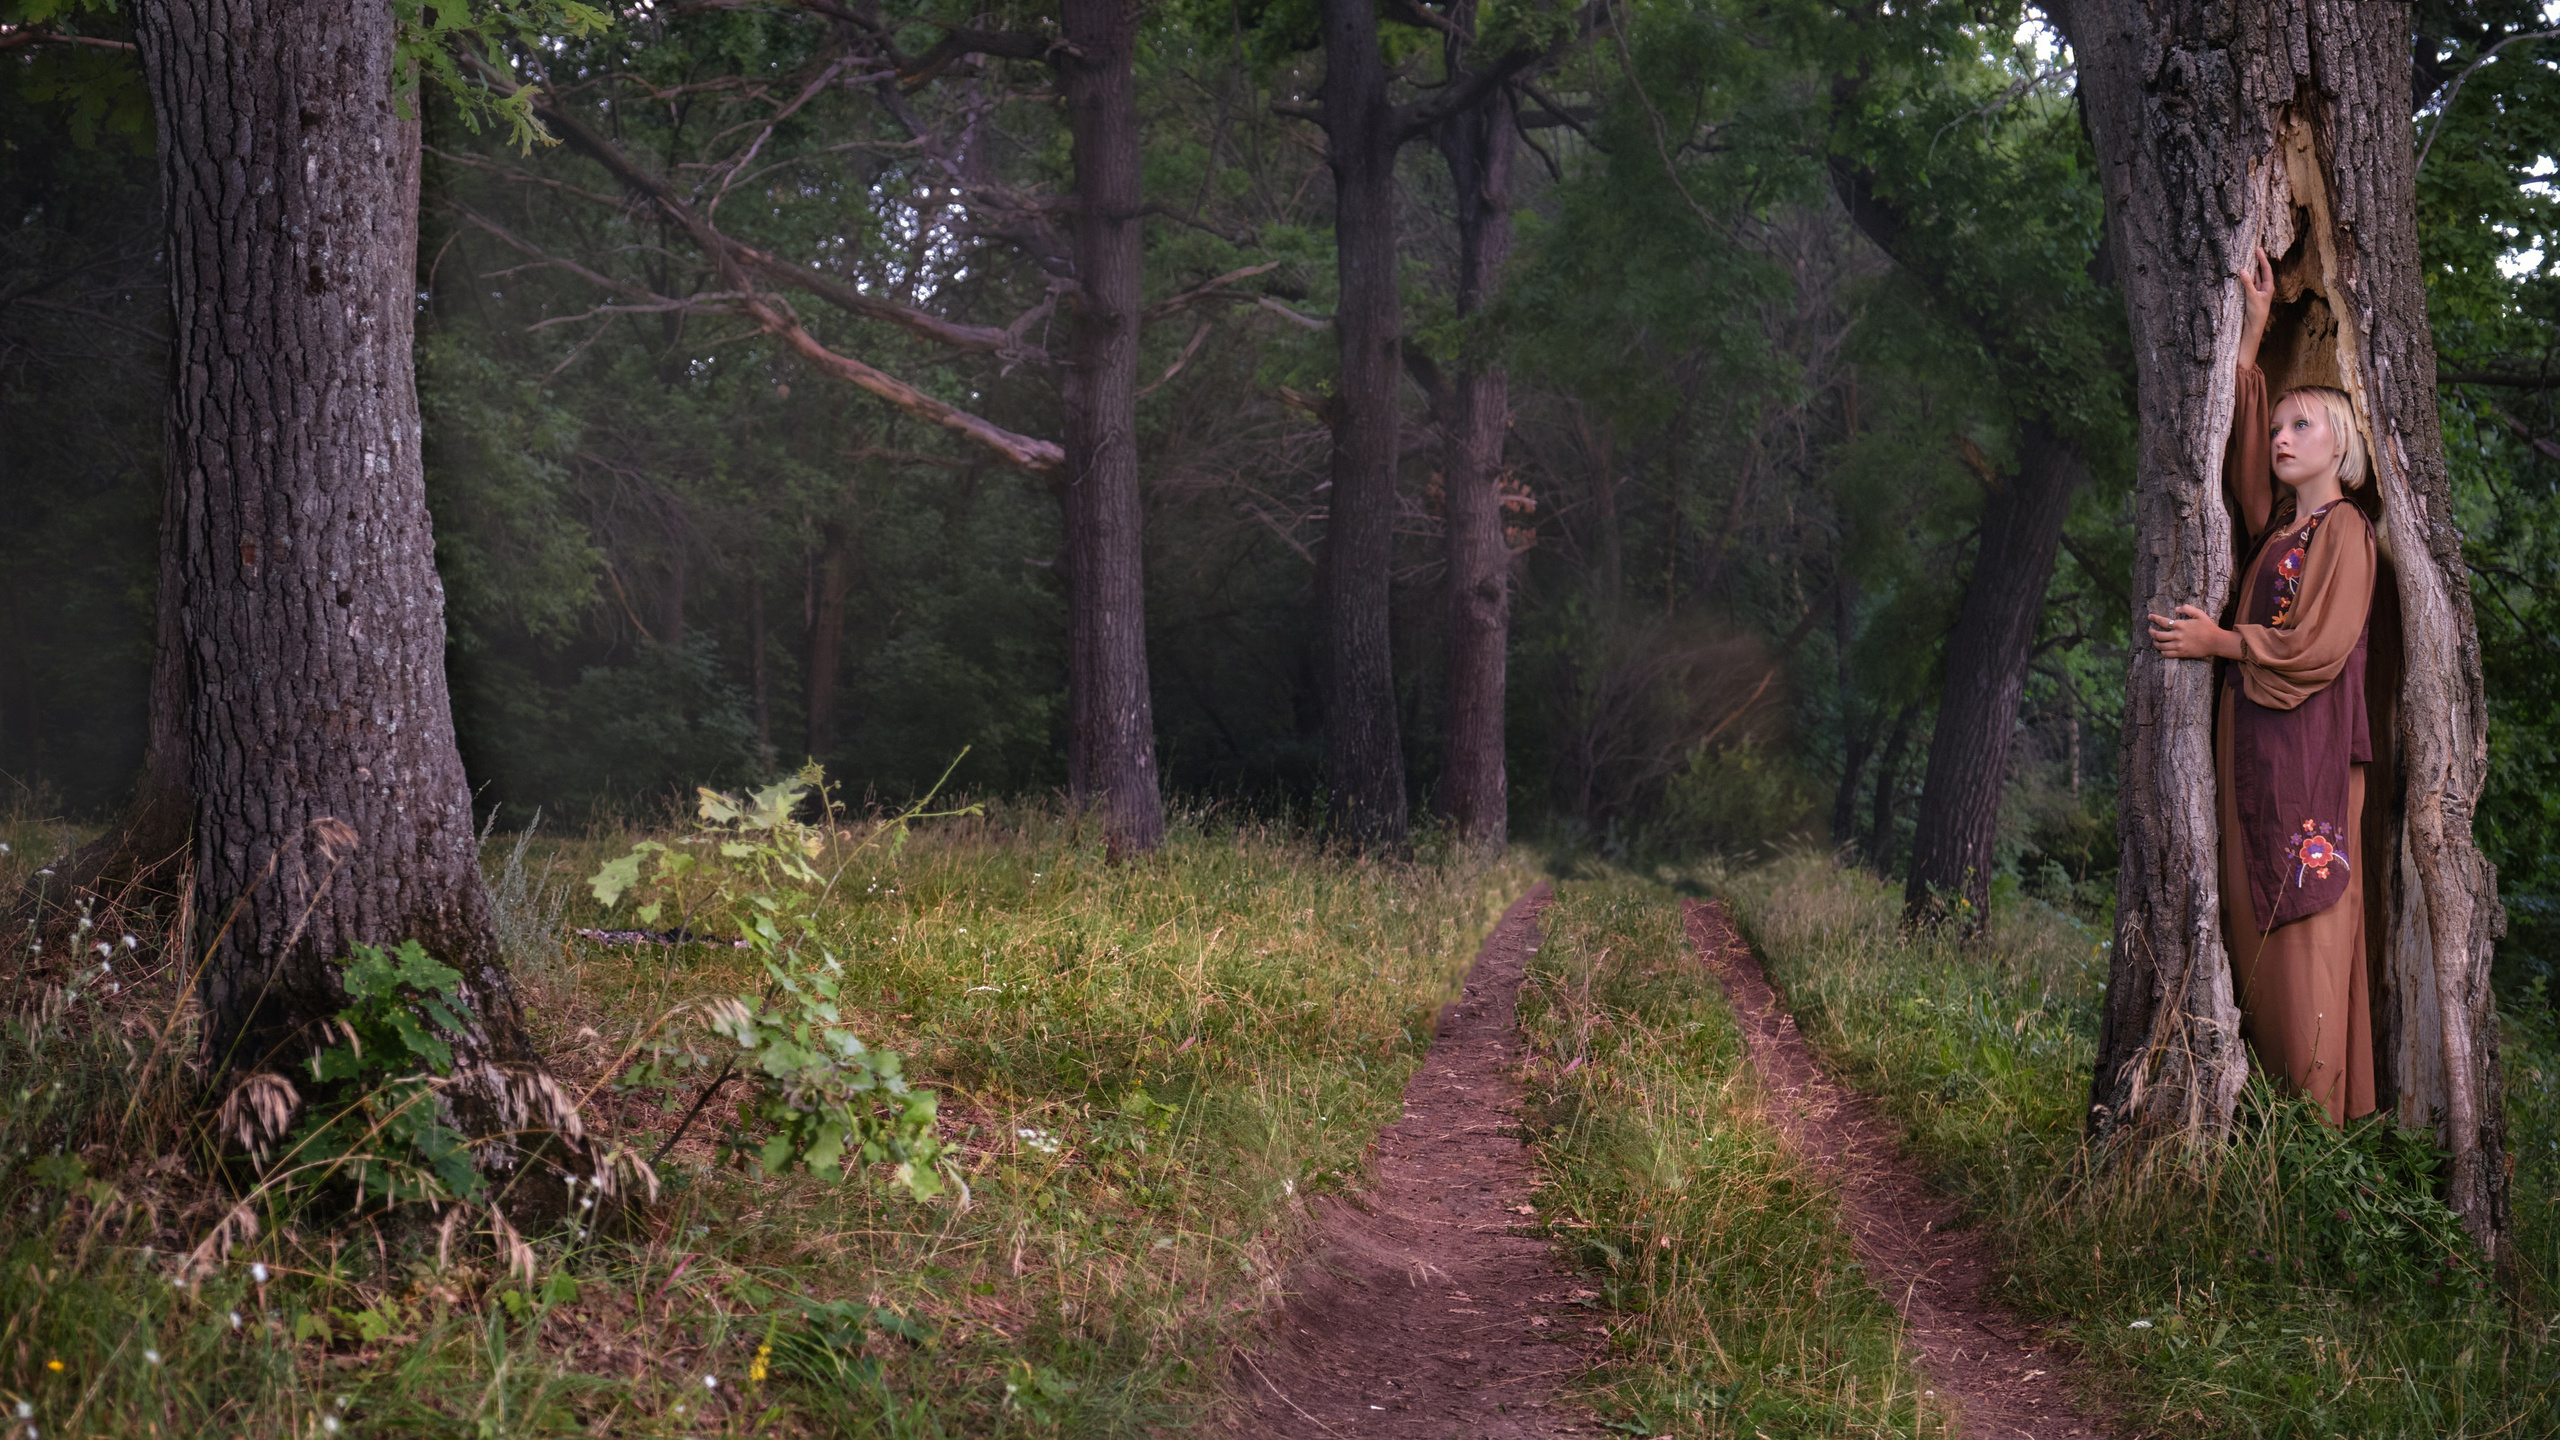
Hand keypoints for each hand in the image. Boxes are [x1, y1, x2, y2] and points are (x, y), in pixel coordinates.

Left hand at [2147, 604, 2236, 660]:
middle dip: (2151, 632)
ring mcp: (2178, 645)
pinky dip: (2162, 652)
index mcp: (2181, 625)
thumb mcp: (2200, 614)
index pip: (2163, 621)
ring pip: (2160, 646)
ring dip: (2155, 642)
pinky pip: (2167, 654)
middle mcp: (2177, 635)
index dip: (2154, 618)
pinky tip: (2162, 649)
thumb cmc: (2208, 627)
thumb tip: (2176, 609)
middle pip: (2158, 635)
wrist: (2216, 642)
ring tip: (2155, 640)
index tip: (2149, 617)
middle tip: (2150, 629)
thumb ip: (2187, 609)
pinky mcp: (2181, 653)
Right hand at [2238, 245, 2272, 367]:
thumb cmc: (2257, 313)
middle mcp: (2263, 288)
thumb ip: (2248, 283)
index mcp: (2268, 287)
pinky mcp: (2249, 296)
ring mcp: (2256, 292)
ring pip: (2253, 277)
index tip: (2258, 249)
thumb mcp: (2252, 297)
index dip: (2262, 259)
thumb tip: (2243, 270)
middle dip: (2256, 262)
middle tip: (2252, 250)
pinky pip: (2247, 283)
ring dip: (2250, 269)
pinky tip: (2240, 273)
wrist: (2253, 327)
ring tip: (2245, 259)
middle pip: (2260, 271)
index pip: (2266, 269)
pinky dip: (2245, 277)